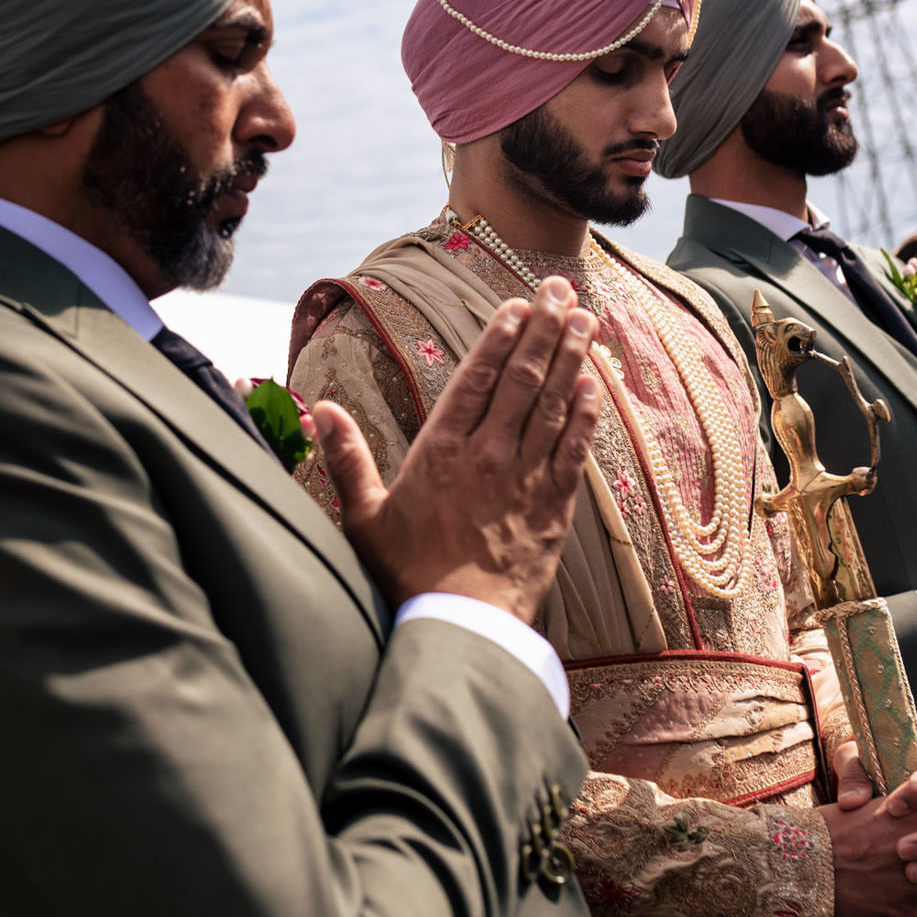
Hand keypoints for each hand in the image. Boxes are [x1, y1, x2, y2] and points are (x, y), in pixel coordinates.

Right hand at [314, 277, 600, 624]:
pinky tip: (595, 384)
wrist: (460, 626)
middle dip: (544, 329)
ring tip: (586, 319)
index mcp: (441, 452)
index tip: (516, 306)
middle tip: (562, 291)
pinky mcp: (553, 507)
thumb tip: (321, 409)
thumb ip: (347, 458)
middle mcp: (488, 456)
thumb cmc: (406, 574)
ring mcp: (525, 479)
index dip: (499, 337)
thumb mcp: (364, 517)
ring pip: (554, 404)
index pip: (477, 379)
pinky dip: (585, 412)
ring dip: (572, 357)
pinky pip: (574, 448)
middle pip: (522, 378)